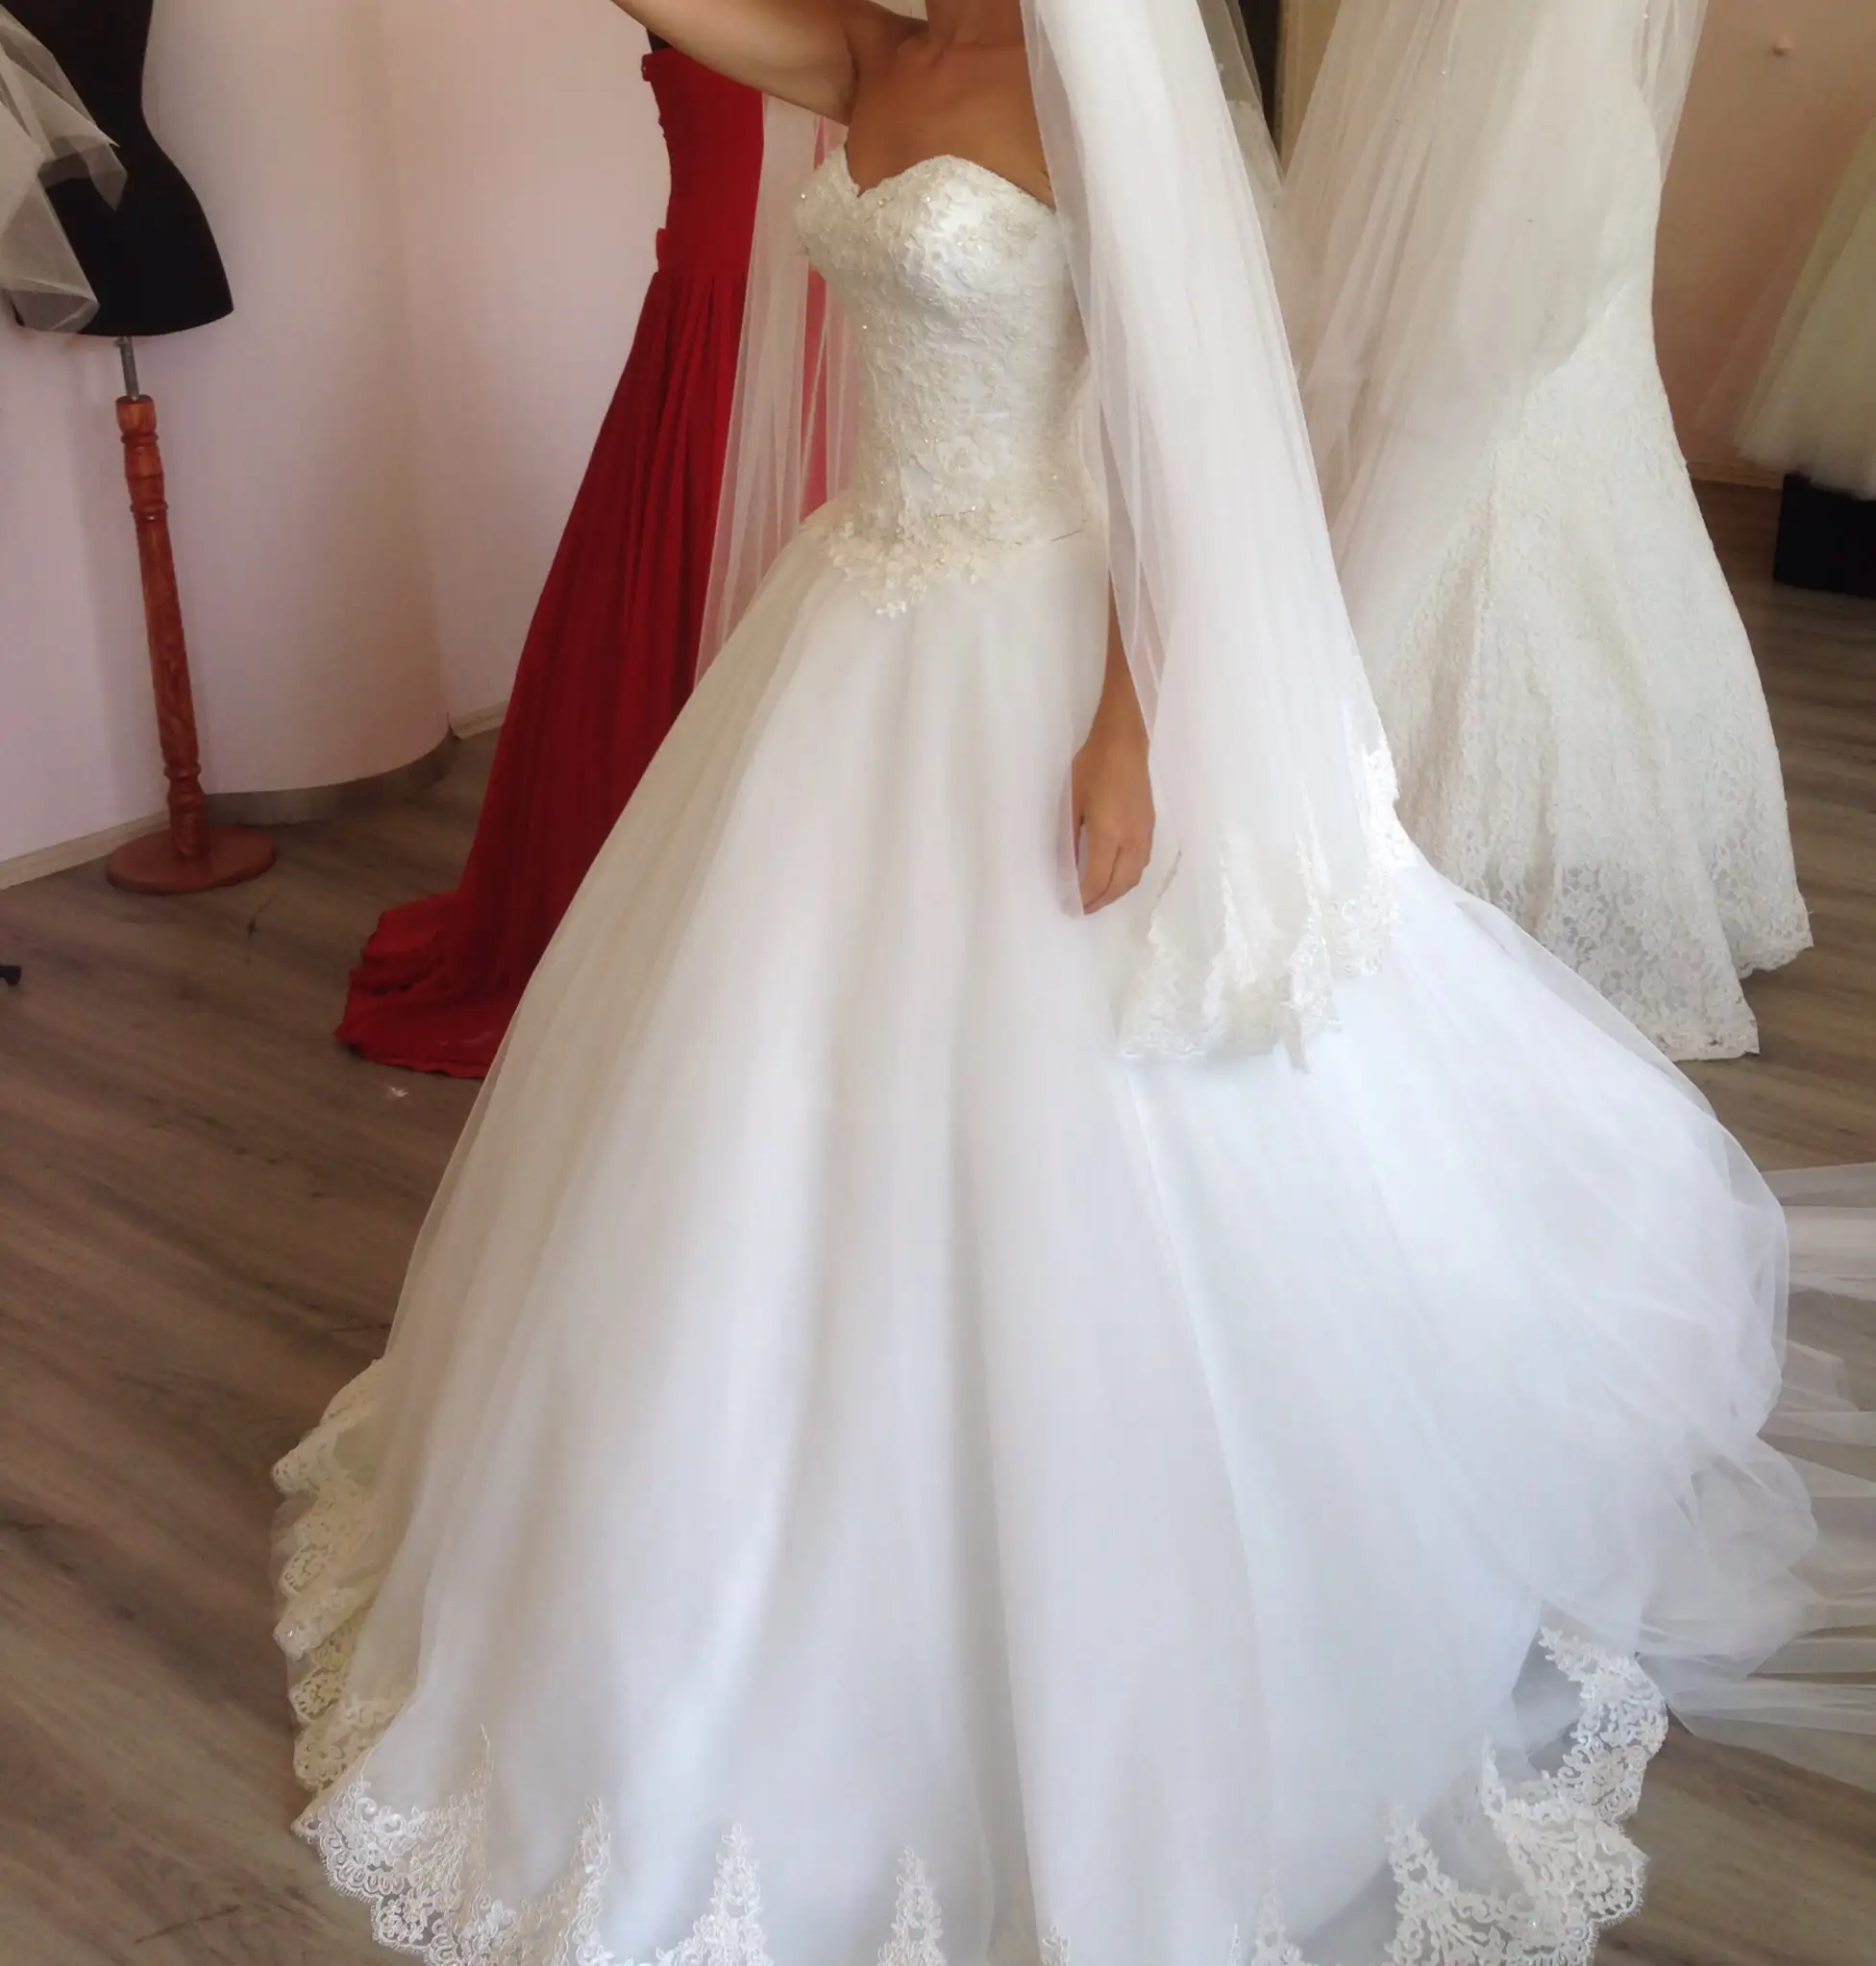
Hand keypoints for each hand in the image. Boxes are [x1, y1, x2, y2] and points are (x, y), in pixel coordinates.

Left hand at [1072, 711, 1153, 912]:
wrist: (1125, 743)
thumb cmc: (1093, 767)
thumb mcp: (1072, 801)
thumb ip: (1070, 836)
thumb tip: (1066, 865)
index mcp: (1109, 833)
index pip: (1097, 878)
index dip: (1084, 897)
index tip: (1070, 906)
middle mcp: (1131, 839)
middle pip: (1120, 884)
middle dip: (1101, 901)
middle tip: (1083, 909)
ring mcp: (1144, 834)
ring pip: (1134, 877)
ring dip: (1116, 892)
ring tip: (1098, 897)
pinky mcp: (1150, 827)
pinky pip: (1141, 864)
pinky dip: (1127, 878)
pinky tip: (1115, 876)